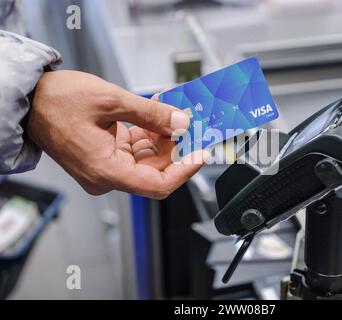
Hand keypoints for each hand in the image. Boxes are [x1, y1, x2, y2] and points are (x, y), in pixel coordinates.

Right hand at [28, 70, 207, 198]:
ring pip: (147, 159)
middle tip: (190, 124)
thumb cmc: (56, 101)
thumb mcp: (111, 101)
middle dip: (175, 146)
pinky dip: (148, 134)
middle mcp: (105, 175)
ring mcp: (105, 167)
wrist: (31, 99)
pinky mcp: (105, 157)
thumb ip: (151, 115)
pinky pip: (135, 151)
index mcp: (104, 170)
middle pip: (155, 170)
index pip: (156, 185)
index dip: (184, 171)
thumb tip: (180, 124)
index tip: (201, 154)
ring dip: (162, 137)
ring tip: (172, 113)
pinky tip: (156, 116)